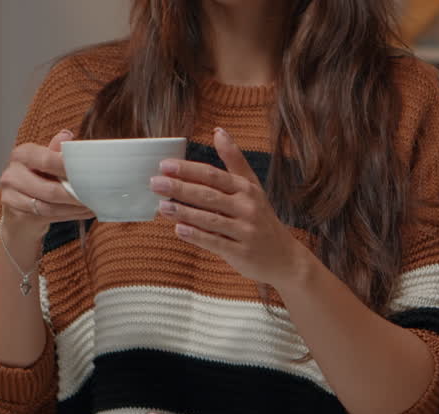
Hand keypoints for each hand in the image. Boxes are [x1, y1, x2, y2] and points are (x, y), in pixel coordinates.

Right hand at [0, 129, 93, 243]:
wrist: (18, 210)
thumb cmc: (36, 180)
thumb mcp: (45, 162)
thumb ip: (56, 152)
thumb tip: (67, 135)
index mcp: (22, 155)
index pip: (47, 161)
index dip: (69, 168)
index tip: (88, 173)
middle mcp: (12, 174)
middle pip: (50, 190)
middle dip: (75, 195)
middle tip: (95, 196)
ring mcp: (11, 196)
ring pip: (49, 206)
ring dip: (74, 208)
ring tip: (91, 205)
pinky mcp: (17, 215)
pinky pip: (48, 217)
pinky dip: (69, 215)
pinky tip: (83, 212)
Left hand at [151, 127, 309, 289]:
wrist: (284, 256)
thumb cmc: (261, 218)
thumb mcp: (252, 187)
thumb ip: (234, 160)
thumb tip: (218, 131)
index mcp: (246, 189)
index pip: (213, 175)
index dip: (188, 170)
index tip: (164, 165)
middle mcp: (247, 207)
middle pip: (209, 195)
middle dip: (180, 188)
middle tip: (155, 183)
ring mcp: (245, 231)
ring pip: (210, 219)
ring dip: (184, 212)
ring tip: (162, 206)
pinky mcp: (241, 252)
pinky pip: (215, 242)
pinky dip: (197, 236)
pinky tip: (179, 230)